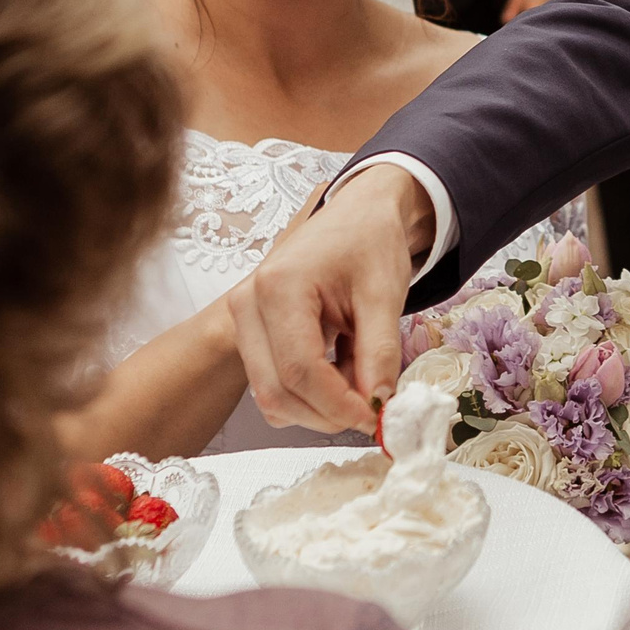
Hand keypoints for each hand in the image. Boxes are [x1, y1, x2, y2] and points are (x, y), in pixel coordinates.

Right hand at [220, 163, 432, 432]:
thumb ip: (380, 354)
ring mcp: (243, 319)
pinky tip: (341, 365)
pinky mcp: (251, 331)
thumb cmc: (370, 241)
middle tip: (372, 409)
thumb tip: (378, 407)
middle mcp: (247, 305)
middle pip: (276, 391)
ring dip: (318, 404)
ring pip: (271, 394)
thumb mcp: (385, 294)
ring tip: (359, 373)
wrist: (358, 212)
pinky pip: (272, 381)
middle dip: (326, 413)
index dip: (338, 405)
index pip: (300, 370)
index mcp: (279, 287)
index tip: (376, 417)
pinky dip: (309, 392)